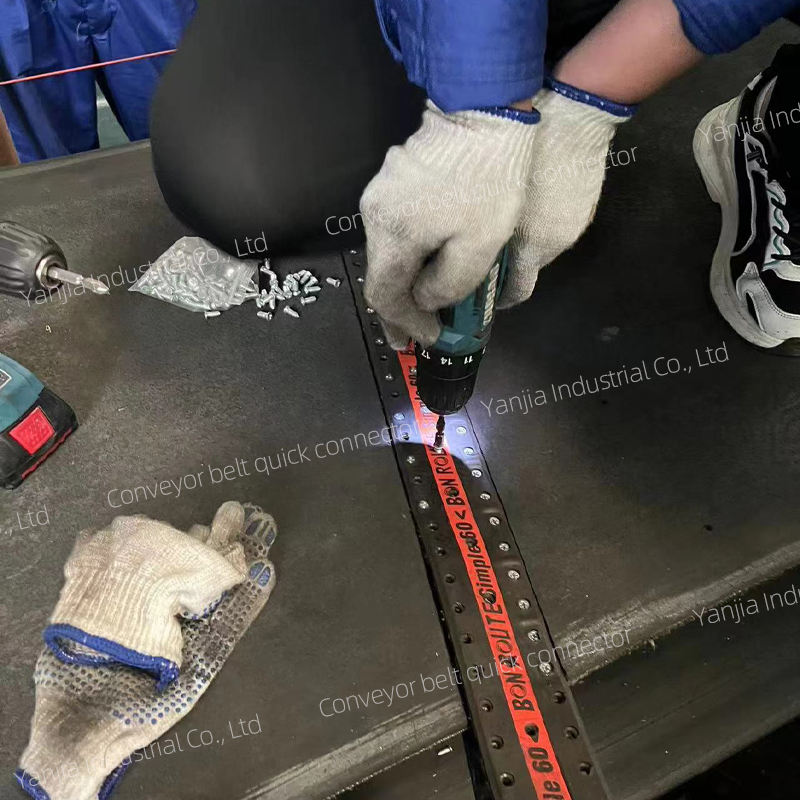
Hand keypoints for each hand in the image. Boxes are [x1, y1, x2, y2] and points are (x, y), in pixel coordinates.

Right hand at [360, 101, 537, 347]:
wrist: (486, 108)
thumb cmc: (488, 182)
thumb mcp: (478, 245)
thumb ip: (448, 284)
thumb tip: (426, 300)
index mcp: (393, 234)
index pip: (384, 294)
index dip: (403, 323)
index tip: (425, 340)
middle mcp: (376, 214)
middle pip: (382, 274)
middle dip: (402, 309)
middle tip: (416, 334)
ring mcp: (381, 193)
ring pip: (389, 252)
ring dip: (407, 281)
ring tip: (427, 305)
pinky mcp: (393, 178)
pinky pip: (397, 229)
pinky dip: (411, 255)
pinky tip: (428, 263)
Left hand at [499, 84, 632, 308]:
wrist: (573, 112)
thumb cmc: (524, 153)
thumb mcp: (493, 197)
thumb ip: (485, 230)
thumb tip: (471, 248)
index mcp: (534, 246)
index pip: (517, 291)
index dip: (500, 298)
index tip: (483, 295)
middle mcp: (558, 242)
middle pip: (529, 267)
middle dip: (509, 264)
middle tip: (484, 248)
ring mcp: (576, 222)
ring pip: (543, 243)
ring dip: (525, 238)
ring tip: (503, 218)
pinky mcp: (586, 201)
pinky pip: (557, 219)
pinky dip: (541, 217)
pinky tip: (528, 197)